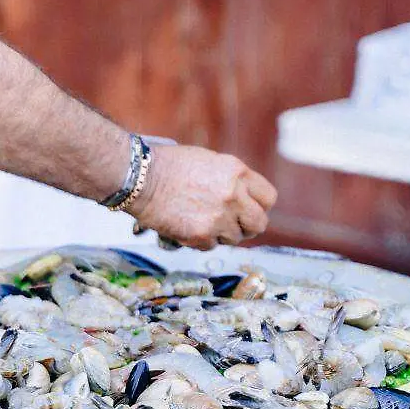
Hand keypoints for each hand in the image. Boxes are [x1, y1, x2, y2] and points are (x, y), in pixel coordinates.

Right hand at [128, 145, 277, 249]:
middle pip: (259, 224)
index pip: (268, 198)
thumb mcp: (210, 162)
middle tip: (234, 225)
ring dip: (222, 234)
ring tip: (202, 221)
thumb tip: (243, 197)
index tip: (250, 209)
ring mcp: (219, 218)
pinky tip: (188, 226)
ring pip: (235, 238)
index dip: (259, 205)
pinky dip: (202, 241)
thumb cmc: (169, 166)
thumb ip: (231, 180)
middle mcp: (234, 196)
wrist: (141, 179)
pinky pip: (212, 246)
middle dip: (248, 226)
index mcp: (237, 173)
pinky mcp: (202, 235)